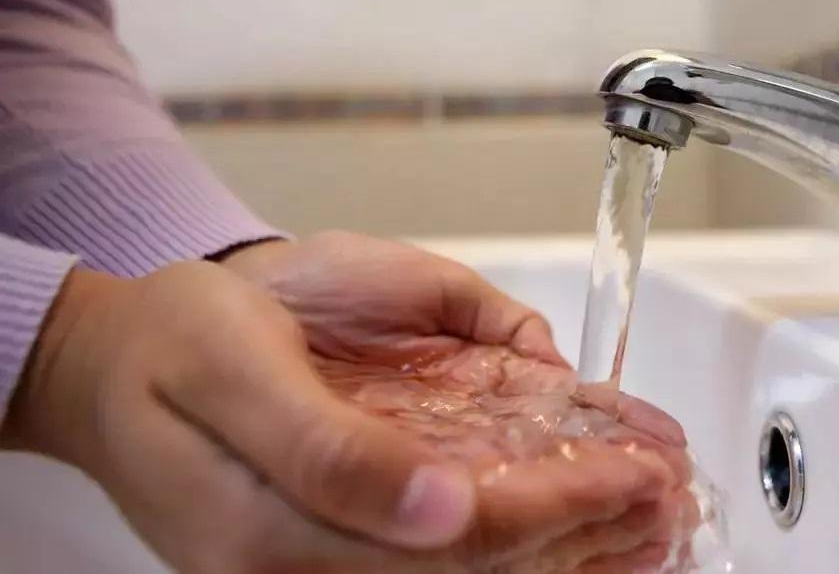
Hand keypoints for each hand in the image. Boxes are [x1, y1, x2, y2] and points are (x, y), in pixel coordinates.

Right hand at [1, 237, 690, 571]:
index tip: (631, 476)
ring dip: (570, 557)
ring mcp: (323, 562)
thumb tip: (449, 507)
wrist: (115, 367)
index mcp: (283, 522)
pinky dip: (523, 550)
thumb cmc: (178, 343)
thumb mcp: (242, 364)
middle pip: (479, 572)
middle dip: (584, 537)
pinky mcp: (333, 549)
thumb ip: (334, 447)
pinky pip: (442, 564)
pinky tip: (577, 543)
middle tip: (668, 501)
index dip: (555, 510)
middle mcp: (311, 562)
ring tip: (651, 532)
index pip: (458, 539)